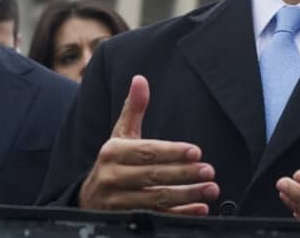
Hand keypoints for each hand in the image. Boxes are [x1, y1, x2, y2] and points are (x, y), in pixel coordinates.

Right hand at [78, 75, 219, 214]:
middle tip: (209, 171)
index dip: (172, 152)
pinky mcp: (125, 220)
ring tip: (211, 189)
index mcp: (112, 152)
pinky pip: (156, 218)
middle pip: (152, 176)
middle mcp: (112, 177)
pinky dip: (179, 215)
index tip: (196, 151)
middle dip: (184, 174)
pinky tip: (200, 209)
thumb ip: (133, 109)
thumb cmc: (113, 160)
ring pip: (156, 200)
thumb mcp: (120, 134)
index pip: (146, 151)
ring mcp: (117, 202)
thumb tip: (140, 79)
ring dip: (186, 196)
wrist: (88, 197)